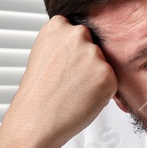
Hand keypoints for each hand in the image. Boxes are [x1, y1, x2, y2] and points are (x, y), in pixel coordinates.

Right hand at [0, 16, 116, 147]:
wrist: (35, 122)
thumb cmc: (37, 94)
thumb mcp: (43, 55)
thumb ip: (63, 44)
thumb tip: (83, 45)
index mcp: (57, 26)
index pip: (77, 31)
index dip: (71, 51)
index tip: (63, 63)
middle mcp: (77, 35)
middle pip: (92, 45)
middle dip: (86, 62)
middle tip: (69, 81)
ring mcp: (93, 54)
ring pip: (103, 64)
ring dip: (95, 77)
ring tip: (73, 92)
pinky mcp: (107, 74)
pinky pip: (111, 81)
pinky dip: (102, 92)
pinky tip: (82, 99)